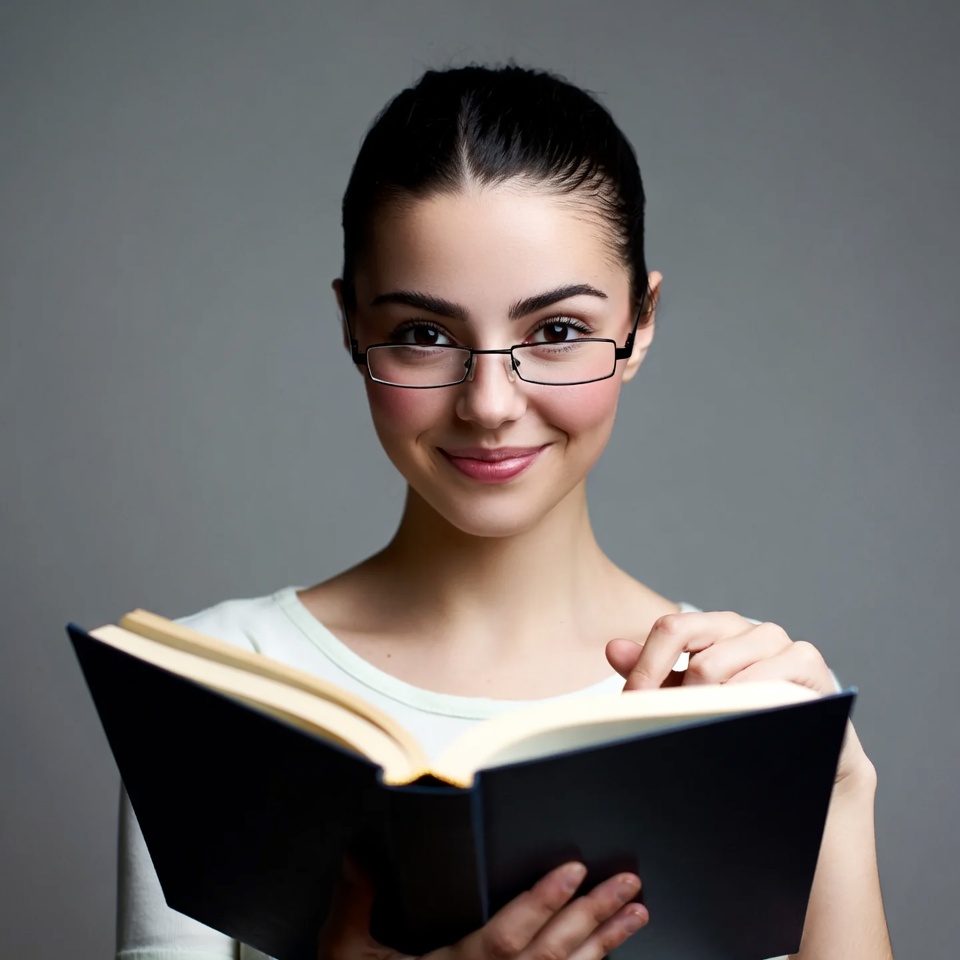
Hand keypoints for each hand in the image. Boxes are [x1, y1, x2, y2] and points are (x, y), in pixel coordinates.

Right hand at [318, 859, 646, 959]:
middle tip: (628, 885)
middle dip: (593, 916)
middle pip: (551, 955)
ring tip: (636, 913)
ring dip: (605, 944)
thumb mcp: (346, 956)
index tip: (573, 870)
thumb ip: (355, 905)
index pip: (506, 936)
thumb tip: (358, 856)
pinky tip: (607, 953)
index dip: (541, 903)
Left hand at [605, 611, 872, 785]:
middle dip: (673, 697)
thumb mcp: (692, 694)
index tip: (631, 702)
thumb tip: (613, 648)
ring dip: (706, 708)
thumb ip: (656, 671)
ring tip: (698, 731)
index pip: (671, 629)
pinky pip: (764, 685)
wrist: (810, 747)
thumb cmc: (744, 716)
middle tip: (660, 725)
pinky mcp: (809, 664)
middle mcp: (749, 628)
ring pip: (725, 671)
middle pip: (697, 657)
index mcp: (717, 626)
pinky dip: (743, 708)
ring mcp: (782, 643)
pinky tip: (735, 728)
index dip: (646, 668)